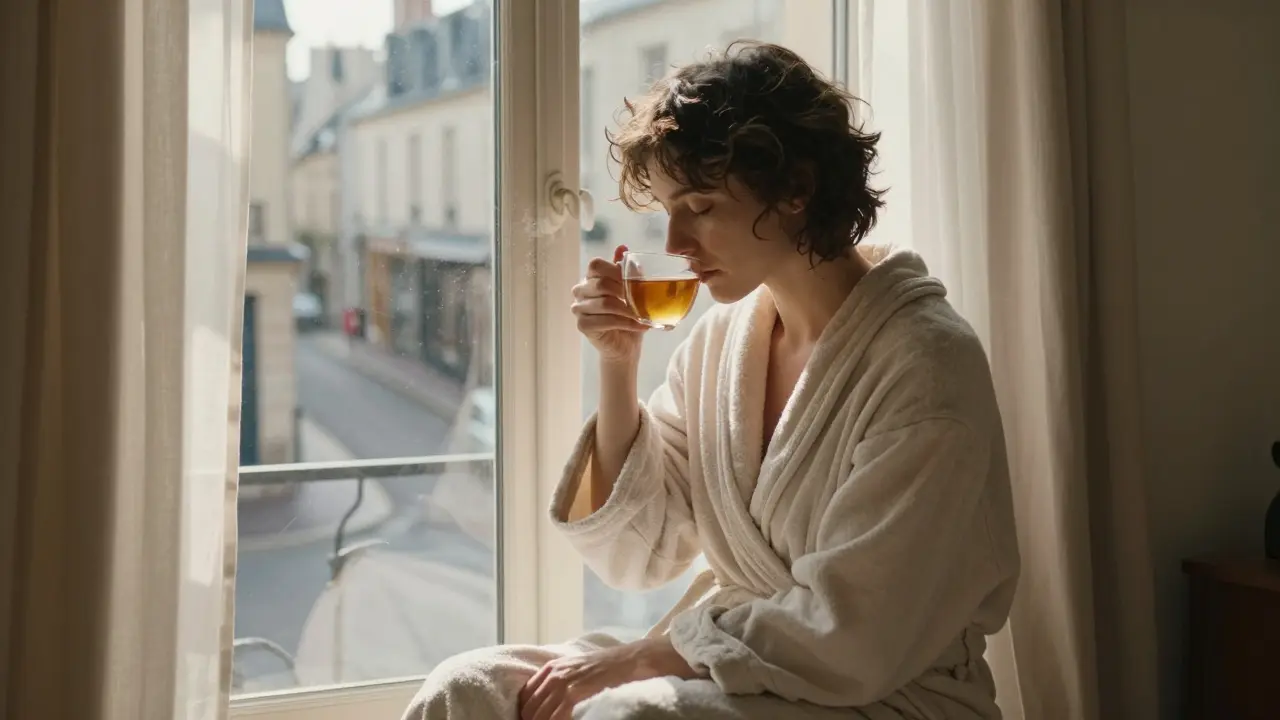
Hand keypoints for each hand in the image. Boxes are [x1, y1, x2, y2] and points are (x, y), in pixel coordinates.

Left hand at [518, 637, 702, 719]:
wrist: (629, 660)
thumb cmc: (607, 667)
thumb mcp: (576, 668)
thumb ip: (559, 680)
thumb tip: (548, 701)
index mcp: (551, 668)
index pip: (525, 696)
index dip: (526, 713)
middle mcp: (553, 674)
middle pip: (529, 708)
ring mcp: (562, 683)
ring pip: (539, 715)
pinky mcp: (573, 693)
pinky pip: (555, 717)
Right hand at [572, 244, 647, 363]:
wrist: (624, 344)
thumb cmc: (627, 314)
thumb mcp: (630, 289)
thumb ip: (625, 270)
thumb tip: (622, 246)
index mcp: (590, 277)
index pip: (596, 264)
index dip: (615, 270)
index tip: (633, 280)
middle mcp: (580, 291)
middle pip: (601, 284)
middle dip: (625, 292)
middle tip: (642, 300)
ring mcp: (578, 309)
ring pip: (605, 304)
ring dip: (629, 310)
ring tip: (644, 315)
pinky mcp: (583, 326)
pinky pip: (606, 321)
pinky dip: (626, 323)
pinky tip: (639, 325)